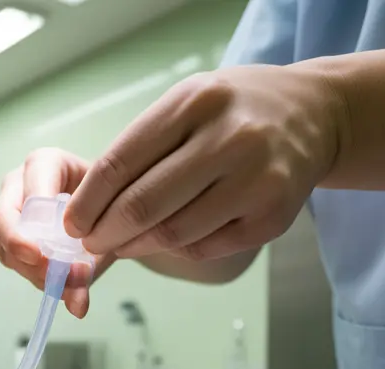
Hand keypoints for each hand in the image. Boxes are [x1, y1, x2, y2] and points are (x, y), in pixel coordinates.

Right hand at [0, 148, 114, 318]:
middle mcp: (19, 184)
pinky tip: (66, 291)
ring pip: (6, 247)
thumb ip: (95, 261)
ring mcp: (11, 213)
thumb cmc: (110, 203)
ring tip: (70, 287)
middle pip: (2, 218)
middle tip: (47, 272)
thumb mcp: (110, 225)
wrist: (113, 208)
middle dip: (21, 249)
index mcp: (44, 164)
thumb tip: (77, 305)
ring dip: (35, 272)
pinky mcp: (12, 238)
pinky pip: (15, 263)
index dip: (33, 220)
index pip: (29, 188)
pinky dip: (39, 280)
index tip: (41, 252)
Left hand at [64, 64, 345, 262]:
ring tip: (121, 244)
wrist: (315, 115)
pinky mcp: (273, 216)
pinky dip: (176, 249)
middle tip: (90, 242)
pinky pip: (205, 247)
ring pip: (173, 233)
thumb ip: (141, 148)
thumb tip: (87, 209)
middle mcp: (230, 138)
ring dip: (136, 246)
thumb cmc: (232, 112)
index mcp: (195, 103)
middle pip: (143, 204)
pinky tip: (164, 239)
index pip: (121, 164)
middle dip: (105, 232)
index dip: (87, 202)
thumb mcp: (186, 105)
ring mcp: (257, 180)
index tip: (70, 223)